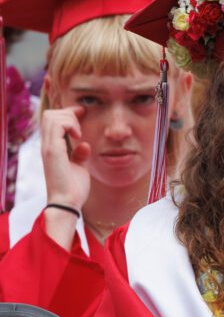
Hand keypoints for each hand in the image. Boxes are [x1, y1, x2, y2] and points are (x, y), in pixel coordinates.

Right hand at [41, 107, 89, 248]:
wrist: (68, 203)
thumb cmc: (73, 188)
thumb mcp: (79, 167)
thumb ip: (79, 155)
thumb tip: (84, 145)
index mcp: (52, 148)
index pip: (52, 120)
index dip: (67, 113)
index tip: (83, 113)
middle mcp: (47, 145)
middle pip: (49, 114)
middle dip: (68, 113)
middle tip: (82, 122)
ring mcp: (48, 147)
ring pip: (51, 117)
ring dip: (69, 119)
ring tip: (79, 132)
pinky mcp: (52, 151)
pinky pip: (57, 126)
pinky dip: (70, 125)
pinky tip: (78, 136)